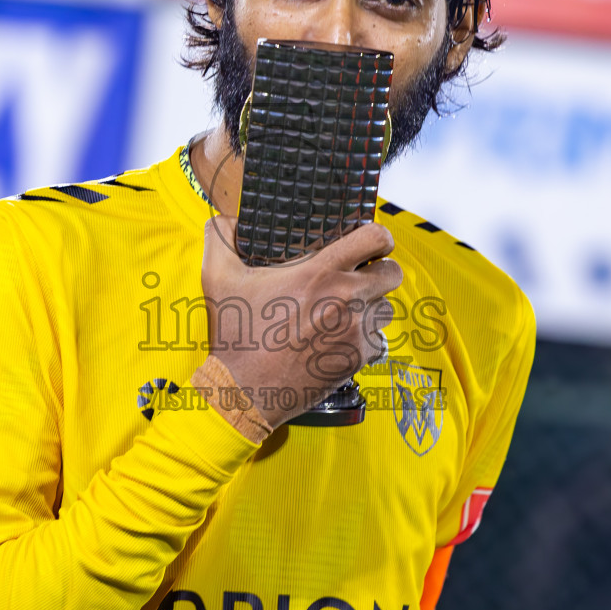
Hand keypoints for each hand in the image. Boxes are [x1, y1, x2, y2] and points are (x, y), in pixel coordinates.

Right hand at [200, 216, 401, 427]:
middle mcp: (345, 299)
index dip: (378, 237)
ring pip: (387, 308)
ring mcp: (355, 331)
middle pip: (393, 272)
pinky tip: (341, 339)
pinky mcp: (357, 359)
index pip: (375, 238)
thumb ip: (221, 238)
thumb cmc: (235, 334)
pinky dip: (366, 340)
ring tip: (347, 311)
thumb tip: (227, 219)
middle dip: (380, 271)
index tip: (369, 243)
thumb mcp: (218, 277)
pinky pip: (379, 341)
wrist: (244, 390)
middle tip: (361, 277)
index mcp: (320, 272)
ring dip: (372, 307)